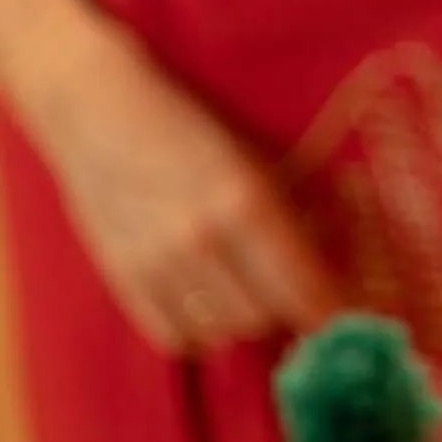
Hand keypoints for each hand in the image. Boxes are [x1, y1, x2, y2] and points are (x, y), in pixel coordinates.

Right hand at [21, 35, 340, 355]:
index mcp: (246, 202)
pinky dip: (202, 331)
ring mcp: (155, 263)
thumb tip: (344, 263)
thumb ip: (303, 208)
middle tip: (297, 296)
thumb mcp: (261, 153)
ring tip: (253, 293)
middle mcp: (201, 240)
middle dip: (289, 312)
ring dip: (246, 321)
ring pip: (223, 332)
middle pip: (265, 318)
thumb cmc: (191, 118)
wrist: (94, 104)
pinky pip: (175, 337)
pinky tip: (211, 303)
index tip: (347, 318)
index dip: (332, 312)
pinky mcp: (120, 276)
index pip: (304, 289)